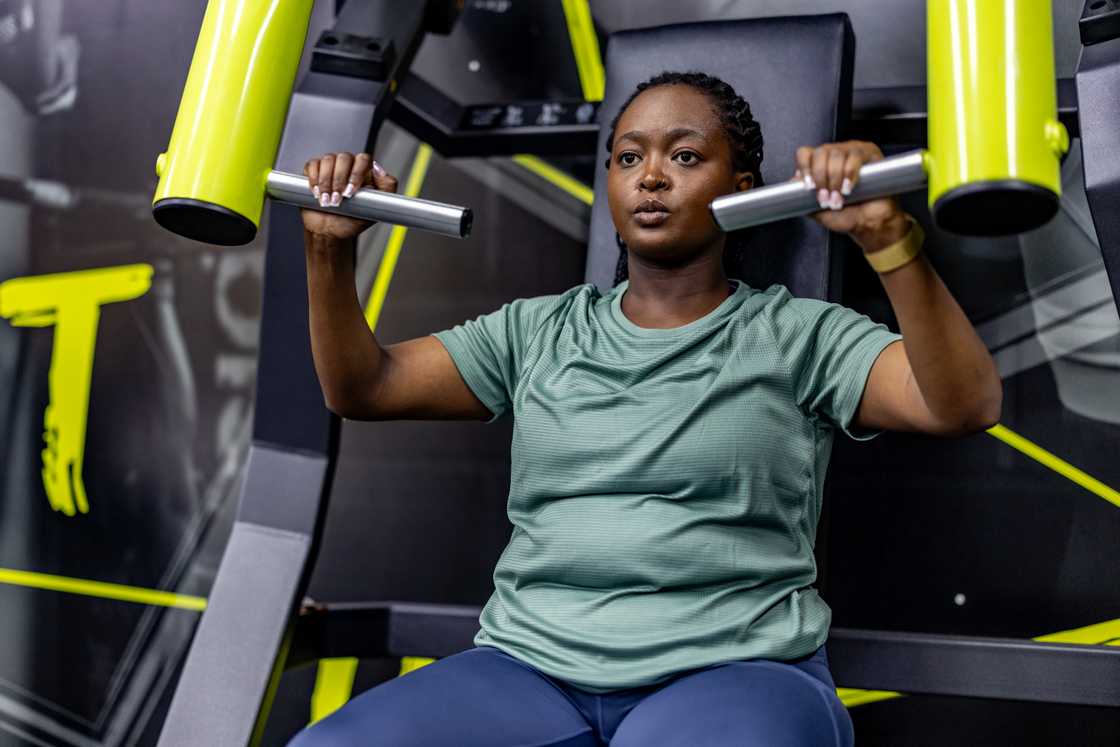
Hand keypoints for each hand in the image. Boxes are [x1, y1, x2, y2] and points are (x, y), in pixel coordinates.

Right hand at [301, 152, 398, 239]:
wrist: (330, 231)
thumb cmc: (352, 220)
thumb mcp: (376, 208)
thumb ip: (387, 187)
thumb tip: (379, 169)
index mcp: (363, 172)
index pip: (363, 159)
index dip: (356, 174)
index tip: (351, 192)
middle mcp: (347, 166)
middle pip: (344, 158)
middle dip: (339, 180)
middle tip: (338, 200)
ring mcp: (330, 167)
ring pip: (328, 160)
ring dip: (326, 182)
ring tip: (327, 201)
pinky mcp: (314, 171)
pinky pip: (312, 165)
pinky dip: (314, 179)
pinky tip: (317, 193)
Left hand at [792, 140, 909, 252]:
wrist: (870, 223)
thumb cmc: (847, 215)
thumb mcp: (818, 210)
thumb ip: (802, 197)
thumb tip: (792, 182)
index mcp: (820, 165)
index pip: (805, 153)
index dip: (805, 168)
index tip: (808, 186)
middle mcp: (834, 155)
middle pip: (820, 152)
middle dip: (821, 178)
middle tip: (826, 197)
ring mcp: (851, 151)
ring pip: (836, 154)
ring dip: (835, 179)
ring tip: (840, 197)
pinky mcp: (869, 153)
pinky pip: (855, 156)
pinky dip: (849, 173)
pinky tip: (849, 188)